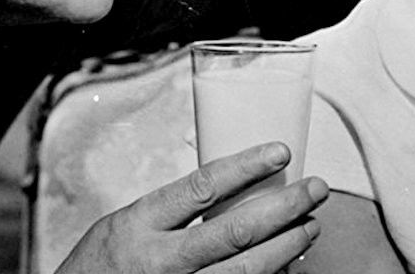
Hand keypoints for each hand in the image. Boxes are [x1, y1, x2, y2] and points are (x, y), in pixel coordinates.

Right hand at [55, 142, 327, 273]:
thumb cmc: (99, 266)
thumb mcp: (125, 223)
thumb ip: (172, 210)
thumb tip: (230, 188)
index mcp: (140, 225)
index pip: (202, 188)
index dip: (246, 167)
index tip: (279, 152)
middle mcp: (161, 261)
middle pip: (235, 232)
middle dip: (283, 208)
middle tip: (314, 189)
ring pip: (246, 271)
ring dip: (287, 246)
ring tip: (311, 225)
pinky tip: (286, 263)